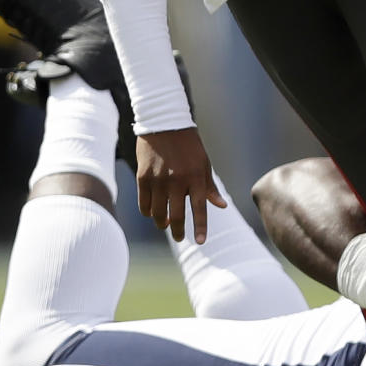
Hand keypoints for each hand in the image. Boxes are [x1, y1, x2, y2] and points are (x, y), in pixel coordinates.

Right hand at [136, 126, 224, 243]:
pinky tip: (152, 212)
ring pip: (157, 213)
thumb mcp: (203, 164)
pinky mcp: (143, 177)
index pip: (199, 208)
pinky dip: (148, 212)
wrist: (164, 124)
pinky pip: (144, 204)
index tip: (200, 242)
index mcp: (195, 177)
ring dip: (162, 223)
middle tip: (179, 237)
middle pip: (176, 216)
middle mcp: (177, 180)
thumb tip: (221, 206)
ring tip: (165, 223)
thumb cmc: (189, 146)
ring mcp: (158, 180)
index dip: (200, 227)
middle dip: (178, 231)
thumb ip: (210, 187)